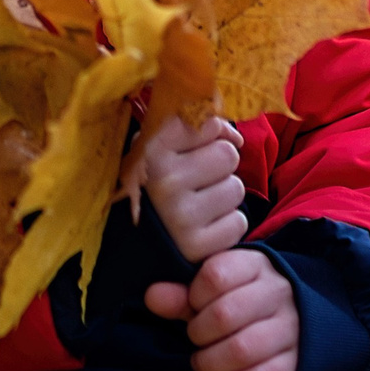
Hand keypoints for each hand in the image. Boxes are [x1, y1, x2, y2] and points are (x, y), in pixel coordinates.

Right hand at [139, 115, 246, 263]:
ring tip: (199, 206)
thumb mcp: (154, 150)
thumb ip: (190, 129)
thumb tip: (235, 137)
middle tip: (198, 181)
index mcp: (152, 150)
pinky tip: (203, 228)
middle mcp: (165, 180)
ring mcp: (181, 215)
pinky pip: (237, 222)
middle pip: (227, 154)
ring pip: (235, 188)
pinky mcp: (197, 246)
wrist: (132, 246)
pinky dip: (225, 226)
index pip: (208, 124)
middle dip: (219, 167)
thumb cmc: (151, 187)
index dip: (212, 134)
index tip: (201, 147)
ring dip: (223, 197)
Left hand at [145, 248, 299, 370]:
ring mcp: (292, 328)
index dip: (194, 295)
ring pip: (243, 349)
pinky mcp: (296, 362)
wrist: (293, 319)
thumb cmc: (241, 299)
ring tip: (201, 363)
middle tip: (194, 339)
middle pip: (227, 314)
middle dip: (199, 333)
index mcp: (255, 264)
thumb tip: (153, 297)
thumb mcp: (213, 290)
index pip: (217, 274)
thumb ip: (182, 294)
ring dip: (211, 362)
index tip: (192, 306)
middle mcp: (278, 292)